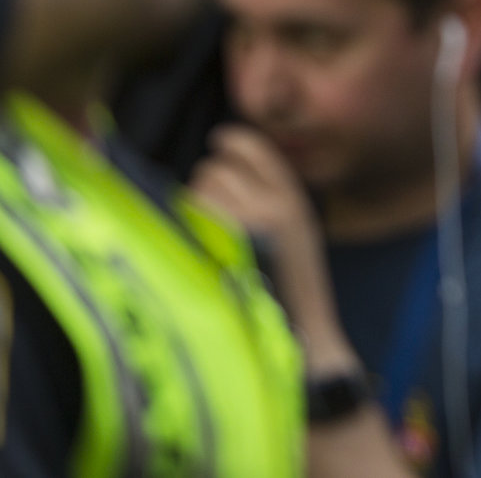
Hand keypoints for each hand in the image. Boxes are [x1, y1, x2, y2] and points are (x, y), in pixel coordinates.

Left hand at [192, 126, 345, 355]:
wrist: (299, 340)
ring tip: (204, 239)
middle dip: (206, 186)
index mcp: (292, 200)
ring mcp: (243, 227)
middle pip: (214, 170)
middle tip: (213, 216)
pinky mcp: (216, 249)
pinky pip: (185, 220)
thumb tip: (218, 170)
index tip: (220, 140)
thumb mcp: (292, 235)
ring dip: (190, 209)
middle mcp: (271, 205)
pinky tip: (193, 252)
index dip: (233, 142)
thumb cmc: (288, 293)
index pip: (256, 150)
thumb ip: (267, 201)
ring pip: (194, 194)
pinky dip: (181, 230)